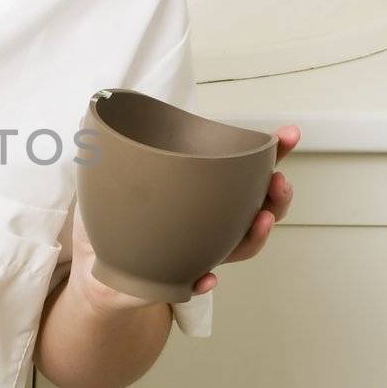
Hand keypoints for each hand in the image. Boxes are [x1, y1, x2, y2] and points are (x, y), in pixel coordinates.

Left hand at [70, 124, 300, 311]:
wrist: (100, 274)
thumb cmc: (115, 222)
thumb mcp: (113, 180)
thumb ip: (112, 148)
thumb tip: (96, 103)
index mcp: (209, 196)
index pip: (248, 172)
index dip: (275, 155)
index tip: (289, 135)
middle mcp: (214, 225)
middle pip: (260, 210)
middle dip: (277, 197)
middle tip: (280, 182)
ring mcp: (200, 253)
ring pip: (240, 247)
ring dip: (255, 235)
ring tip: (262, 220)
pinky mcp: (176, 281)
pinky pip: (195, 284)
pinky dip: (202, 282)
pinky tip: (207, 277)